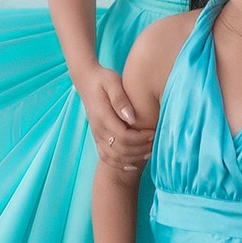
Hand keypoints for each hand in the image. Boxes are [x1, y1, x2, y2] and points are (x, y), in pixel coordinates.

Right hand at [75, 60, 152, 181]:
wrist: (86, 81)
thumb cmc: (103, 79)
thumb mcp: (112, 82)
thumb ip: (121, 100)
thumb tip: (131, 118)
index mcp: (102, 116)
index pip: (123, 136)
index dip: (140, 139)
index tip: (153, 133)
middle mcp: (98, 129)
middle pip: (120, 150)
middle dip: (139, 149)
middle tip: (155, 143)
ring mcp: (96, 135)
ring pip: (113, 157)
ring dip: (132, 158)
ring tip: (148, 152)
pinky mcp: (97, 137)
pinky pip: (105, 157)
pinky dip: (119, 163)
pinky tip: (132, 163)